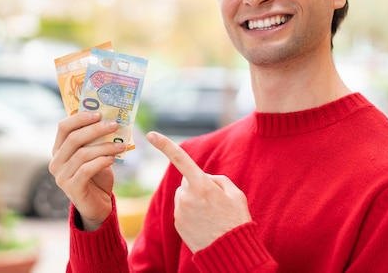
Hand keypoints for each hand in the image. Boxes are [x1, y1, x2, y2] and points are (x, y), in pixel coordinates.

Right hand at [49, 111, 125, 229]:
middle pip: (74, 138)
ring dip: (105, 146)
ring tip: (121, 144)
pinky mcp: (72, 188)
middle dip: (96, 129)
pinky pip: (87, 169)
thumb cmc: (97, 175)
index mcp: (59, 150)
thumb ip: (96, 140)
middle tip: (114, 125)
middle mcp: (56, 162)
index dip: (80, 118)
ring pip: (83, 154)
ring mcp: (61, 176)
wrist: (98, 205)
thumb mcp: (96, 154)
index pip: (63, 127)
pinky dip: (102, 161)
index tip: (99, 113)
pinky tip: (113, 159)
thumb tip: (111, 119)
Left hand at [146, 131, 251, 252]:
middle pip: (187, 180)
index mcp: (202, 185)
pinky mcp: (177, 223)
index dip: (165, 145)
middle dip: (197, 184)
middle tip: (214, 201)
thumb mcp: (235, 193)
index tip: (151, 134)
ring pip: (183, 195)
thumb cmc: (236, 220)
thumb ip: (217, 179)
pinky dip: (191, 212)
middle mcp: (187, 196)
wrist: (230, 252)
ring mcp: (181, 211)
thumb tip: (202, 178)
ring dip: (193, 199)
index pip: (181, 159)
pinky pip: (182, 209)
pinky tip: (203, 223)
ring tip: (210, 214)